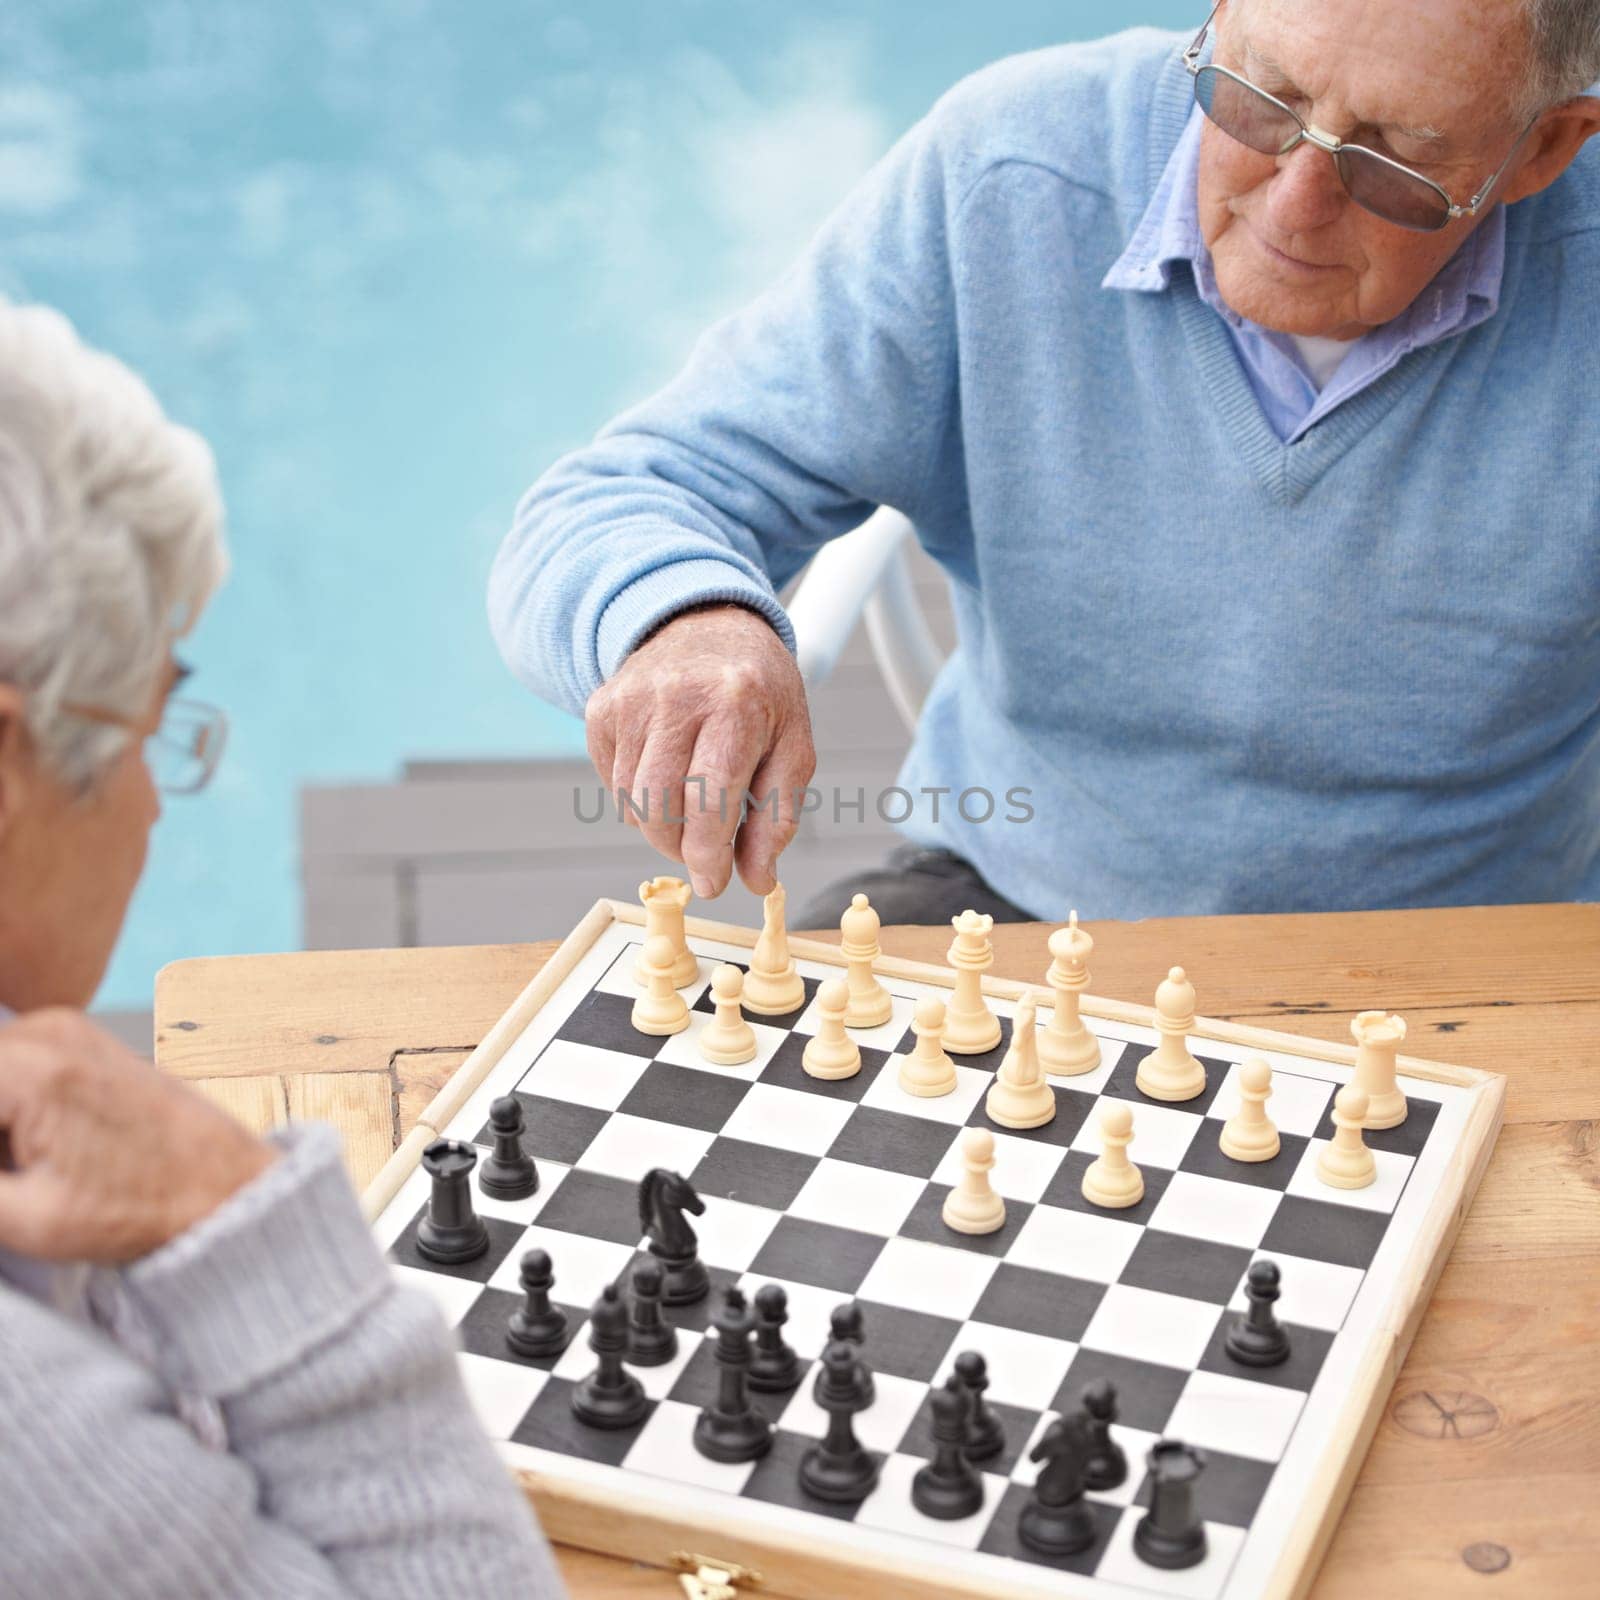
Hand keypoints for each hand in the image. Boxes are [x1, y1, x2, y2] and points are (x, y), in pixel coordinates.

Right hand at [0, 1010, 275, 1263]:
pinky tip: (24, 1153)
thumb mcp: (26, 1220)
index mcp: (27, 1071)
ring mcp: (64, 1028)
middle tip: (13, 1175)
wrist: (222, 1185)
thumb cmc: (145, 1204)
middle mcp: (46, 1032)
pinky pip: (7, 1066)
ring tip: (20, 1170)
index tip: (0, 1177)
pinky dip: (3, 1108)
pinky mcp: (78, 1040)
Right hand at [585, 603, 816, 897]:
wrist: (706, 624)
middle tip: (702, 852)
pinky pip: (611, 781)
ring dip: (659, 824)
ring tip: (690, 804)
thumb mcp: (791, 745)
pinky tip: (665, 771)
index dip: (708, 854)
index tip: (714, 884)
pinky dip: (636, 796)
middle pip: (659, 807)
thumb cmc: (758, 693)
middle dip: (679, 848)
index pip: (710, 799)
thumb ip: (777, 816)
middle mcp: (678, 696)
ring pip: (630, 800)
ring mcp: (632, 699)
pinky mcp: (602, 706)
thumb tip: (757, 880)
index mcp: (736, 703)